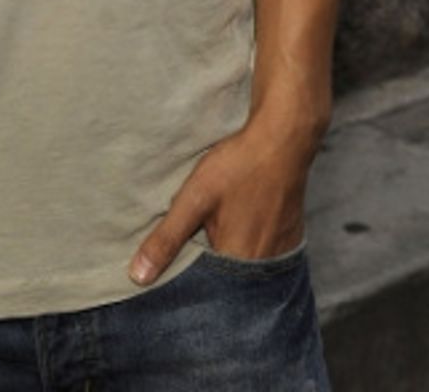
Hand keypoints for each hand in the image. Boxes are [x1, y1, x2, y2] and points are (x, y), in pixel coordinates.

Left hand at [128, 117, 314, 285]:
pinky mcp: (289, 237)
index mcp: (239, 261)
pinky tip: (238, 225)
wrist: (282, 139)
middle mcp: (264, 265)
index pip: (208, 290)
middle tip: (195, 243)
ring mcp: (282, 251)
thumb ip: (167, 238)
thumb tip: (138, 276)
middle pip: (229, 280)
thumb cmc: (238, 166)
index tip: (174, 271)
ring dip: (230, 256)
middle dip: (209, 270)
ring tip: (214, 233)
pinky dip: (249, 245)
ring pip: (247, 266)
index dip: (189, 281)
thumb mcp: (195, 198)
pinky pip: (265, 253)